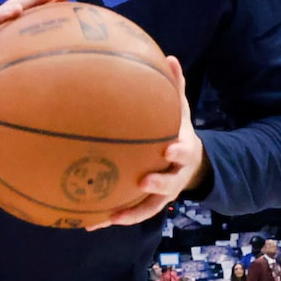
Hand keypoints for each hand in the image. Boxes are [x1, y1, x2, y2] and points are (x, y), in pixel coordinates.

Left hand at [88, 55, 206, 230]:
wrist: (191, 163)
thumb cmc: (177, 131)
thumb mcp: (181, 111)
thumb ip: (176, 87)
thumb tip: (171, 58)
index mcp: (184, 151)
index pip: (184, 151)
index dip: (179, 150)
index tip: (168, 147)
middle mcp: (176, 175)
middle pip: (171, 184)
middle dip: (159, 183)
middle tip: (143, 180)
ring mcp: (164, 193)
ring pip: (149, 207)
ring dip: (131, 214)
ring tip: (108, 218)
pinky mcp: (150, 203)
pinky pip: (132, 213)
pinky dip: (115, 218)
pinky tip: (89, 222)